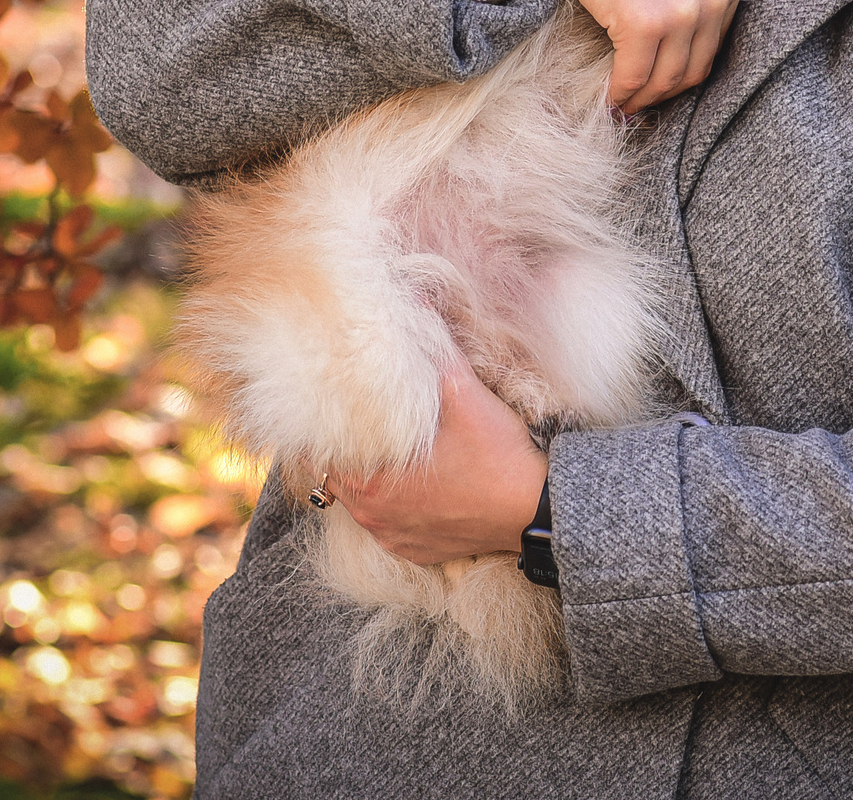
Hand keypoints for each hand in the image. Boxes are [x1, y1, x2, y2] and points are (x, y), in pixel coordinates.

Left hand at [332, 366, 549, 566]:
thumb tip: (417, 302)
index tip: (328, 408)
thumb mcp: (465, 395)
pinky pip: (385, 525)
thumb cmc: (497, 455)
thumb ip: (436, 350)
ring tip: (382, 450)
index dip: (320, 428)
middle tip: (353, 421)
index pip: (319, 453)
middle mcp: (371, 515)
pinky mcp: (413, 550)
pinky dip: (389, 504)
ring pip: (358, 502)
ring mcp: (391, 537)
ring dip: (364, 477)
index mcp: (369, 480)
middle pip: (333, 478)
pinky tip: (409, 483)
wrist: (533, 511)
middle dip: (342, 450)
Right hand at [508, 0, 747, 112]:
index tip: (657, 79)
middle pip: (694, 69)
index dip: (683, 70)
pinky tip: (607, 97)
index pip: (714, 46)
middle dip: (663, 92)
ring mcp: (683, 9)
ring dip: (641, 99)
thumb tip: (681, 53)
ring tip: (622, 102)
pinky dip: (619, 94)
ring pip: (665, 80)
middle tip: (637, 99)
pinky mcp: (645, 22)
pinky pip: (633, 77)